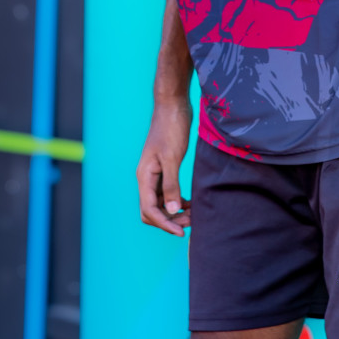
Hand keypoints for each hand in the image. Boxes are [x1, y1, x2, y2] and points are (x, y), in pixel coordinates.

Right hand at [136, 99, 192, 235]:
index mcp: (144, 176)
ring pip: (161, 203)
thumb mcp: (172, 157)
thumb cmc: (171, 128)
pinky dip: (178, 201)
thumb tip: (173, 210)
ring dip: (175, 212)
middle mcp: (147, 178)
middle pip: (152, 211)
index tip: (181, 232)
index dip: (164, 224)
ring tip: (194, 215)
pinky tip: (191, 203)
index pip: (149, 210)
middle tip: (192, 223)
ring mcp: (155, 174)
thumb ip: (172, 185)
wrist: (173, 105)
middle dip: (170, 220)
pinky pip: (168, 193)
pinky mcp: (165, 169)